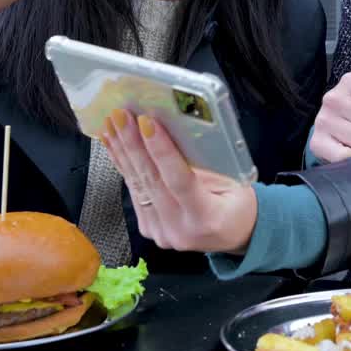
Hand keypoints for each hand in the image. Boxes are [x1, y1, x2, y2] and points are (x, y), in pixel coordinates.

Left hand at [102, 109, 257, 253]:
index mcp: (207, 218)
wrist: (235, 234)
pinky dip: (124, 166)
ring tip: (112, 125)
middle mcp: (180, 230)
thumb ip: (204, 163)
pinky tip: (116, 146)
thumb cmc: (238, 203)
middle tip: (121, 116)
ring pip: (137, 186)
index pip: (179, 181)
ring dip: (122, 152)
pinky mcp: (149, 229)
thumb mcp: (234, 181)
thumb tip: (173, 130)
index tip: (147, 123)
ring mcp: (161, 232)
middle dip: (133, 144)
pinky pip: (135, 193)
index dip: (161, 150)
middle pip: (151, 181)